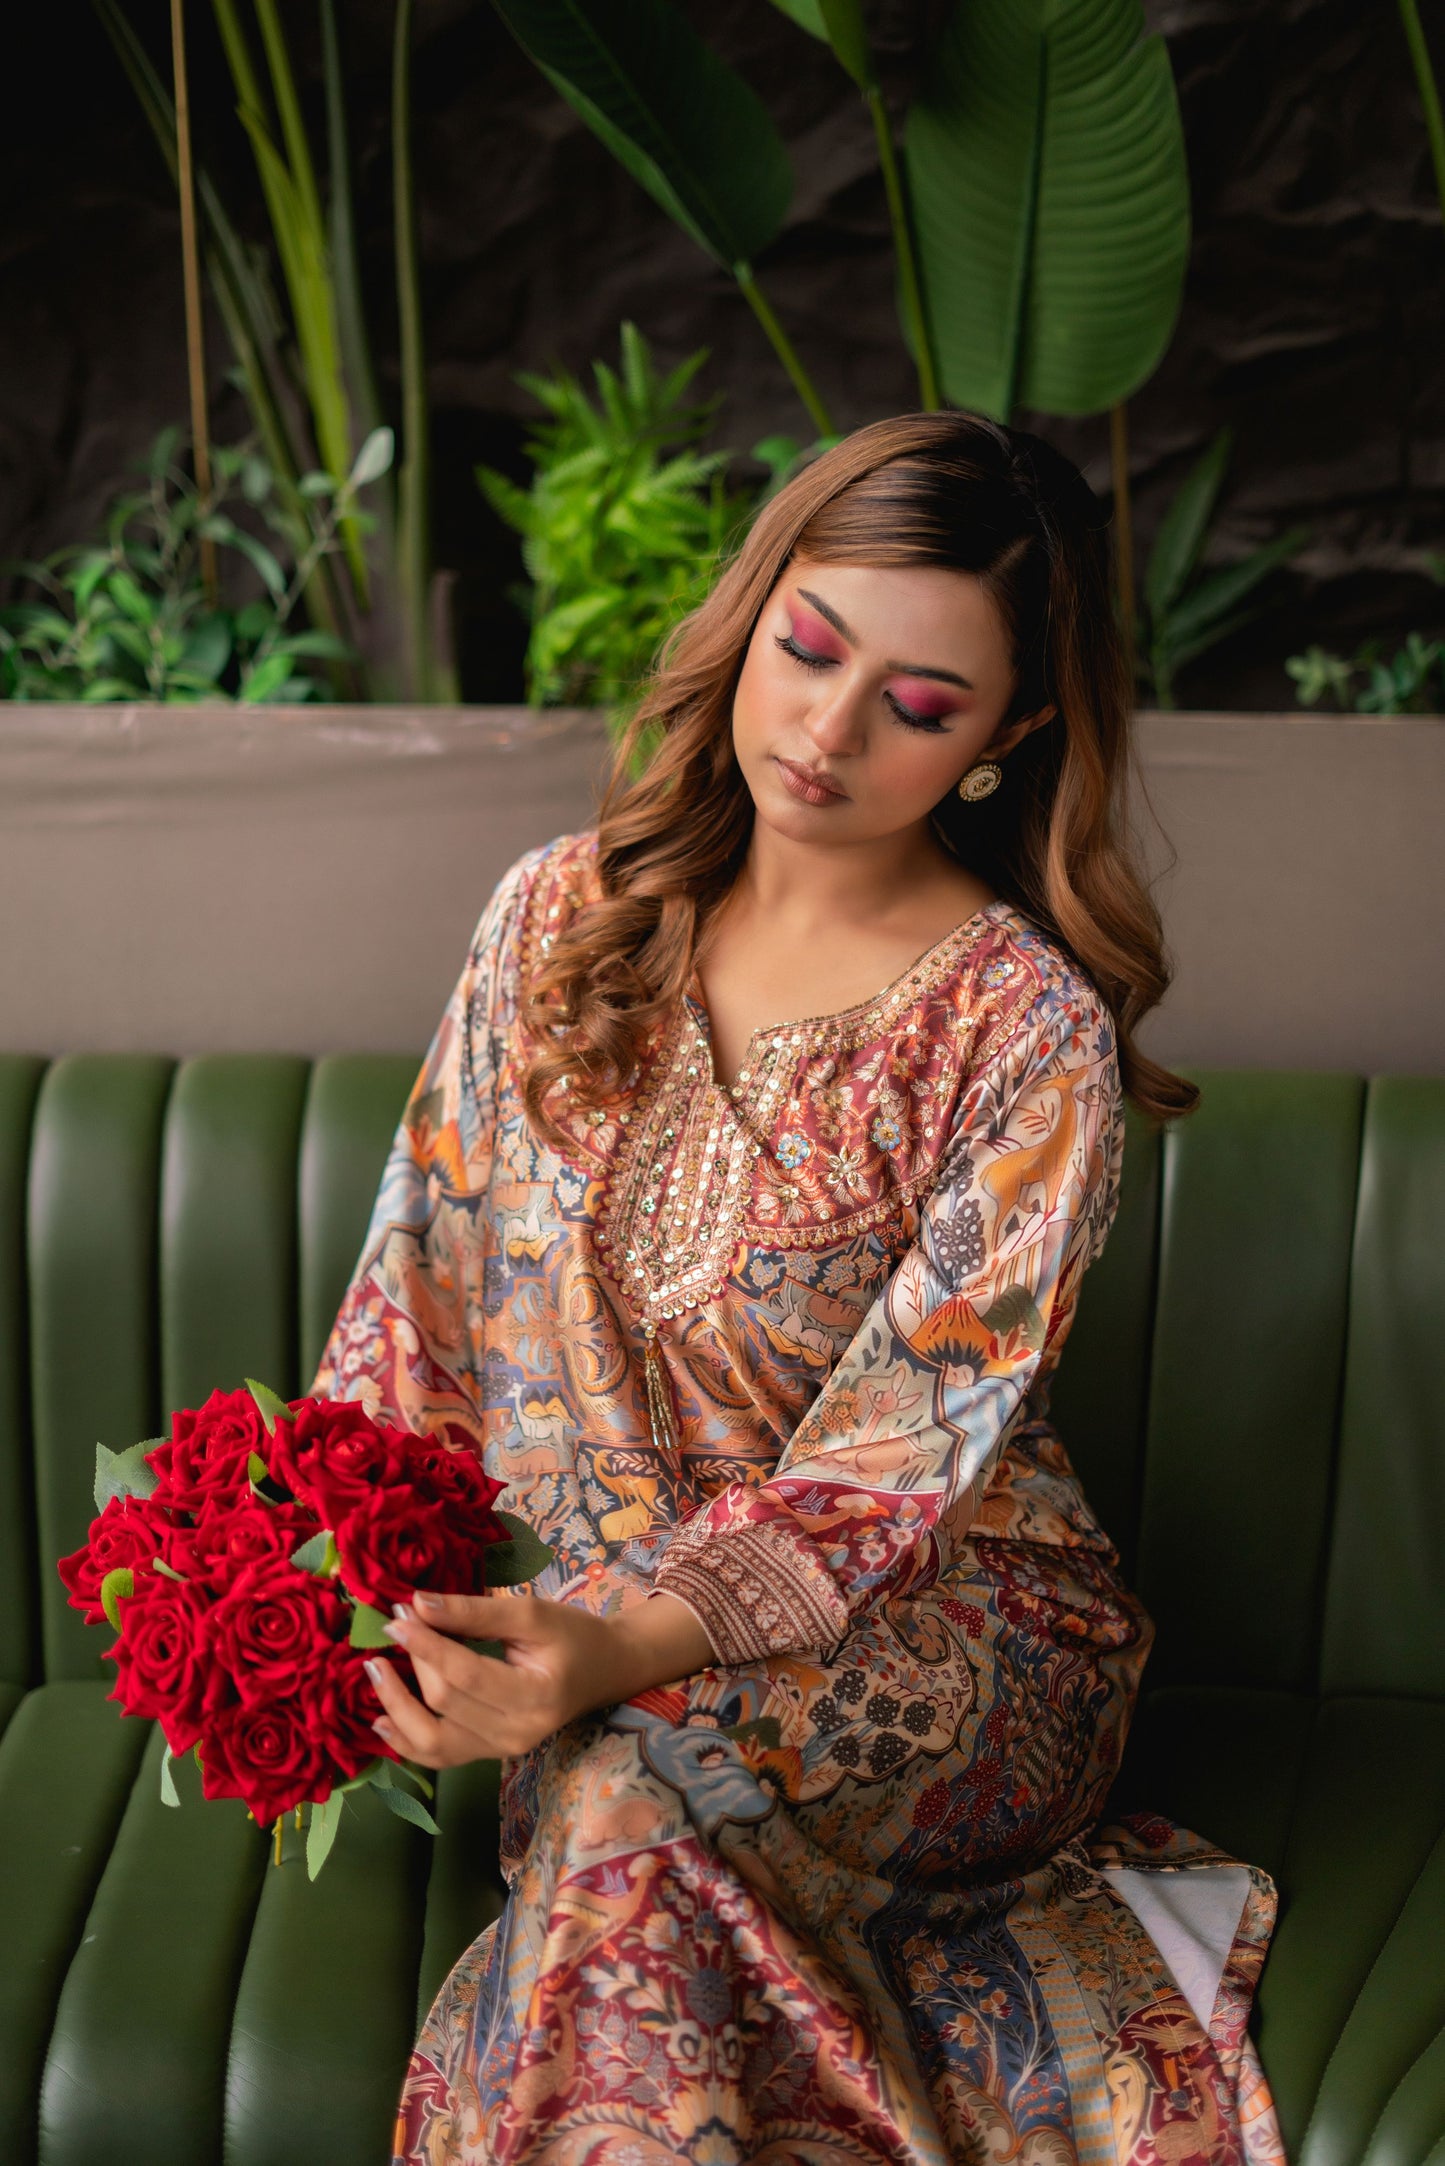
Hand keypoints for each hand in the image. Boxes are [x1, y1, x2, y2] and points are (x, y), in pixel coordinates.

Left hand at [366, 1590, 715, 1767]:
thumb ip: (476, 1613)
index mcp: (536, 1698)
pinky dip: (404, 1740)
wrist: (603, 1671)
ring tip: (374, 1671)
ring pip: (432, 1741)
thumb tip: (419, 1603)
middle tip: (394, 1625)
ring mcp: (500, 1753)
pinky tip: (379, 1720)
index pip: (466, 1675)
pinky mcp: (487, 1756)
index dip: (426, 1645)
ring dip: (396, 1707)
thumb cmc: (574, 1636)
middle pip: (445, 1703)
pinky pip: (437, 1757)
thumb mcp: (532, 1614)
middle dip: (412, 1662)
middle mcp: (516, 1736)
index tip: (398, 1613)